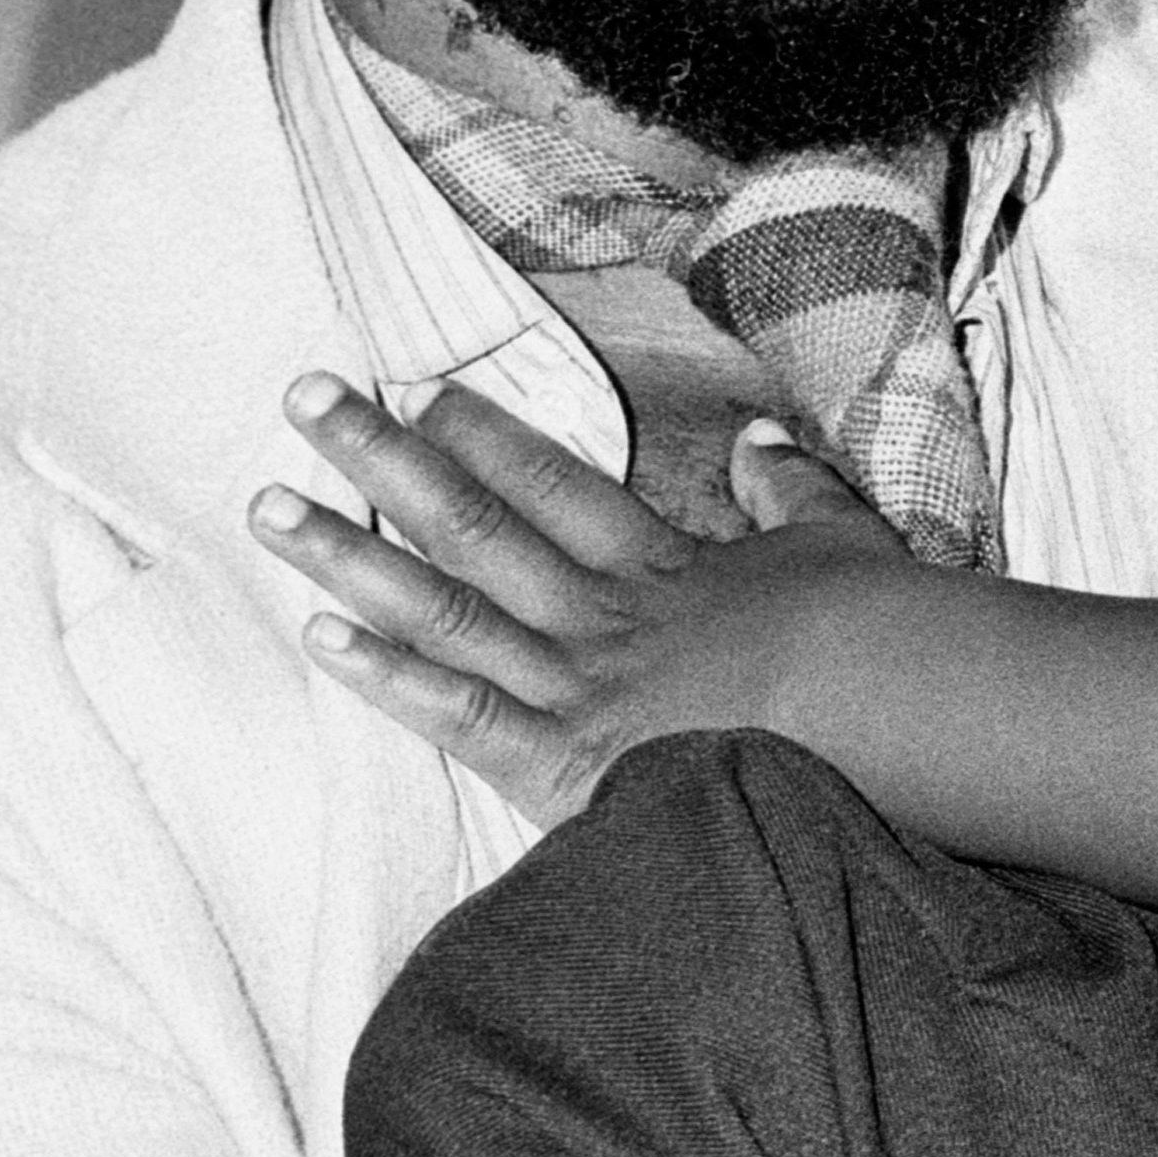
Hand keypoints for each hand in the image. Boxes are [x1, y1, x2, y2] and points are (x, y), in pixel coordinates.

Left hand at [248, 377, 919, 825]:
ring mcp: (574, 686)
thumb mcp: (843, 544)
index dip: (480, 434)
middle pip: (470, 520)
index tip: (418, 392)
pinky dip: (386, 676)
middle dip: (380, 456)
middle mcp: (597, 613)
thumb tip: (759, 441)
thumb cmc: (872, 643)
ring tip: (272, 506)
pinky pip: (459, 713)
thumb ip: (793, 490)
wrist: (885, 726)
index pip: (550, 483)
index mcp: (659, 563)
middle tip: (304, 398)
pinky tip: (321, 635)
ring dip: (349, 553)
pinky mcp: (565, 764)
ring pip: (439, 607)